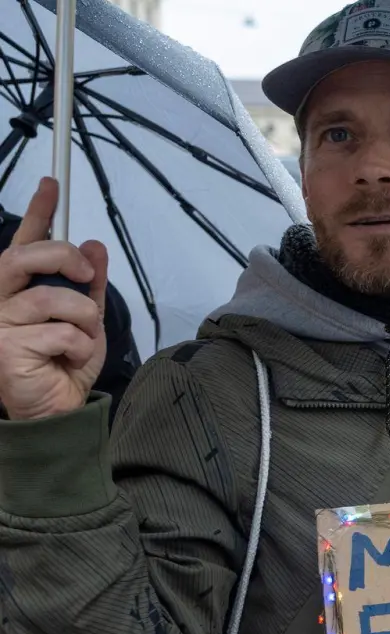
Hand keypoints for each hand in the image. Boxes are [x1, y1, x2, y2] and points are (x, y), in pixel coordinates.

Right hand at [0, 177, 107, 420]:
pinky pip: (60, 332)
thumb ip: (90, 284)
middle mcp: (0, 300)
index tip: (53, 184)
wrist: (57, 408)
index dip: (38, 211)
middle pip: (25, 257)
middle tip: (87, 275)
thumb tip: (95, 245)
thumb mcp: (86, 318)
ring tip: (82, 336)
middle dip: (64, 258)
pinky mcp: (6, 348)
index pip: (23, 241)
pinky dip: (80, 345)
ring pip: (52, 298)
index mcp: (18, 288)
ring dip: (83, 316)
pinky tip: (69, 358)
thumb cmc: (64, 362)